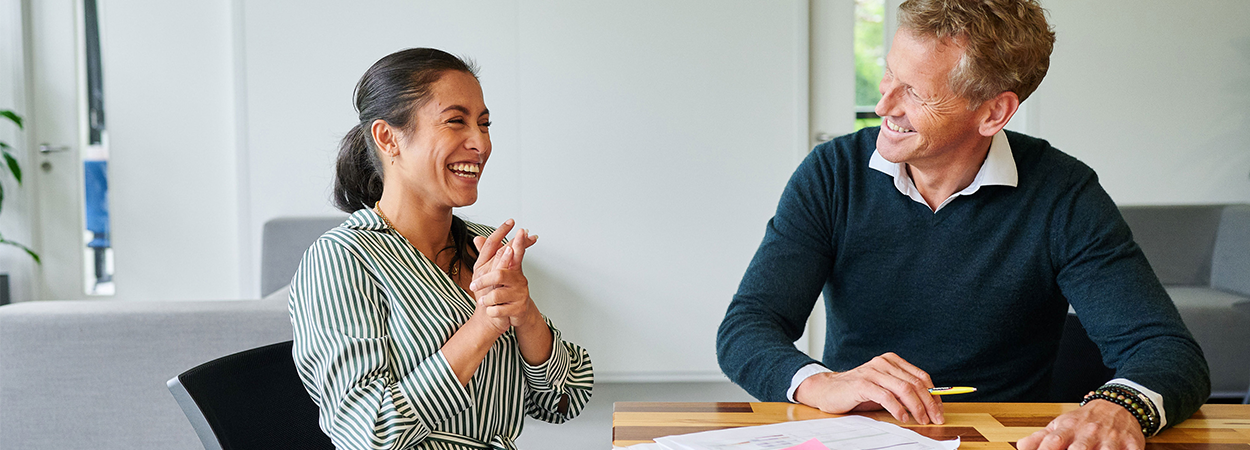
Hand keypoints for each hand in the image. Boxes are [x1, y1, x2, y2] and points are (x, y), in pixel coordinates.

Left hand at [468, 222, 541, 333]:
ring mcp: (520, 294)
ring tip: (485, 301)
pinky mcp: (518, 309)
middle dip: (483, 281)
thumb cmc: (501, 290)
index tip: (521, 230)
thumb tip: (477, 238)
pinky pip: (497, 310)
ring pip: (496, 295)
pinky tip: (493, 310)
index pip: (516, 252)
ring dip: (486, 300)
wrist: (510, 315)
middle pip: (499, 275)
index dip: (519, 241)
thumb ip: (487, 255)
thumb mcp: (493, 272)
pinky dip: (490, 311)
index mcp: (513, 268)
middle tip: (473, 286)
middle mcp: (519, 280)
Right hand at [793, 352, 943, 424]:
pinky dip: (897, 408)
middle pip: (915, 383)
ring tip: (921, 420)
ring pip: (904, 389)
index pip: (921, 376)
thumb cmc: (856, 391)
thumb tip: (928, 404)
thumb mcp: (883, 388)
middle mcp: (883, 363)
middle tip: (935, 418)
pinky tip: (902, 417)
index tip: (940, 410)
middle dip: (929, 403)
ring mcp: (872, 372)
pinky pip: (886, 396)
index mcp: (891, 361)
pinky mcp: (862, 384)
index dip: (934, 394)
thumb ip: (902, 391)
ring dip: (917, 407)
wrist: (827, 389)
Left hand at [1016, 399, 1144, 449]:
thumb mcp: (1060, 425)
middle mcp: (1088, 434)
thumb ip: (1040, 438)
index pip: (1053, 442)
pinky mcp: (1131, 444)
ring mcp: (1111, 439)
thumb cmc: (1084, 420)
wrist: (1117, 404)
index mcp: (1068, 429)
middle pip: (1079, 449)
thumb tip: (1020, 447)